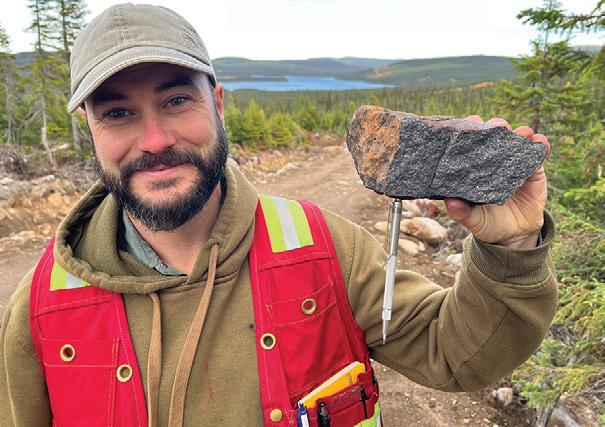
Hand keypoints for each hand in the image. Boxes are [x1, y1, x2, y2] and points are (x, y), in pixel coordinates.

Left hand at [444, 116, 549, 248]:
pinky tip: (539, 141)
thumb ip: (462, 212)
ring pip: (517, 140)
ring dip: (519, 132)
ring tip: (521, 133)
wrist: (515, 235)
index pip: (470, 143)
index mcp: (474, 167)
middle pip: (494, 136)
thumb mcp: (473, 220)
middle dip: (495, 126)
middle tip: (497, 126)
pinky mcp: (534, 170)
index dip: (470, 130)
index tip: (470, 123)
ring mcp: (514, 162)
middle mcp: (493, 160)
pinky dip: (540, 145)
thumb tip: (450, 202)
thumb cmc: (487, 223)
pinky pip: (539, 154)